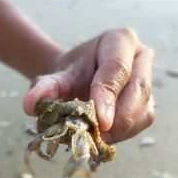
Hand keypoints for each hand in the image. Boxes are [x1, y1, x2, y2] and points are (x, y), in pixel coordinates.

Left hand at [23, 28, 154, 142]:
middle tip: (99, 135)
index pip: (117, 68)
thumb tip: (30, 105)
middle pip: (139, 89)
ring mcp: (148, 79)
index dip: (109, 95)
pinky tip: (105, 137)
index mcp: (120, 40)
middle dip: (120, 116)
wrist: (78, 79)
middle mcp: (140, 57)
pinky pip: (142, 122)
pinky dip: (124, 134)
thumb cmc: (70, 74)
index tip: (100, 122)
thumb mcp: (55, 76)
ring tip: (97, 137)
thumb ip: (43, 87)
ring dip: (123, 129)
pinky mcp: (148, 101)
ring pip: (144, 110)